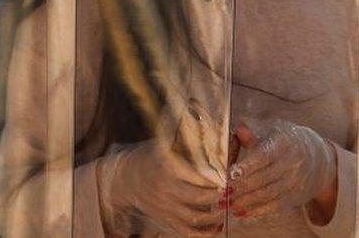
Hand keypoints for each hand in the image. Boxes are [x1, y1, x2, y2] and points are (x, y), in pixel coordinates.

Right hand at [98, 140, 226, 235]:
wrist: (126, 177)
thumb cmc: (154, 155)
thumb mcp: (170, 141)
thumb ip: (195, 138)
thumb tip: (224, 131)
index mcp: (168, 165)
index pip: (196, 173)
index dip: (216, 176)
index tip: (229, 175)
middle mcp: (165, 188)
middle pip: (197, 197)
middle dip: (219, 196)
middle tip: (232, 190)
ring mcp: (164, 206)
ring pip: (194, 218)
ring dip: (215, 215)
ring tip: (227, 206)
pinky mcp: (165, 219)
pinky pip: (186, 232)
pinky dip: (204, 234)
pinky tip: (217, 226)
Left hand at [225, 118, 337, 219]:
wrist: (317, 156)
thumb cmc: (285, 141)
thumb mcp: (272, 130)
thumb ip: (253, 131)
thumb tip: (240, 128)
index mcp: (285, 142)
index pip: (264, 155)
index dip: (247, 166)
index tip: (230, 174)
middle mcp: (293, 162)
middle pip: (266, 178)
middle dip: (242, 187)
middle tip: (222, 193)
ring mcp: (296, 180)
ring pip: (270, 194)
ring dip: (247, 201)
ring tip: (228, 204)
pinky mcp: (297, 195)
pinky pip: (276, 205)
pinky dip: (258, 210)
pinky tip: (242, 212)